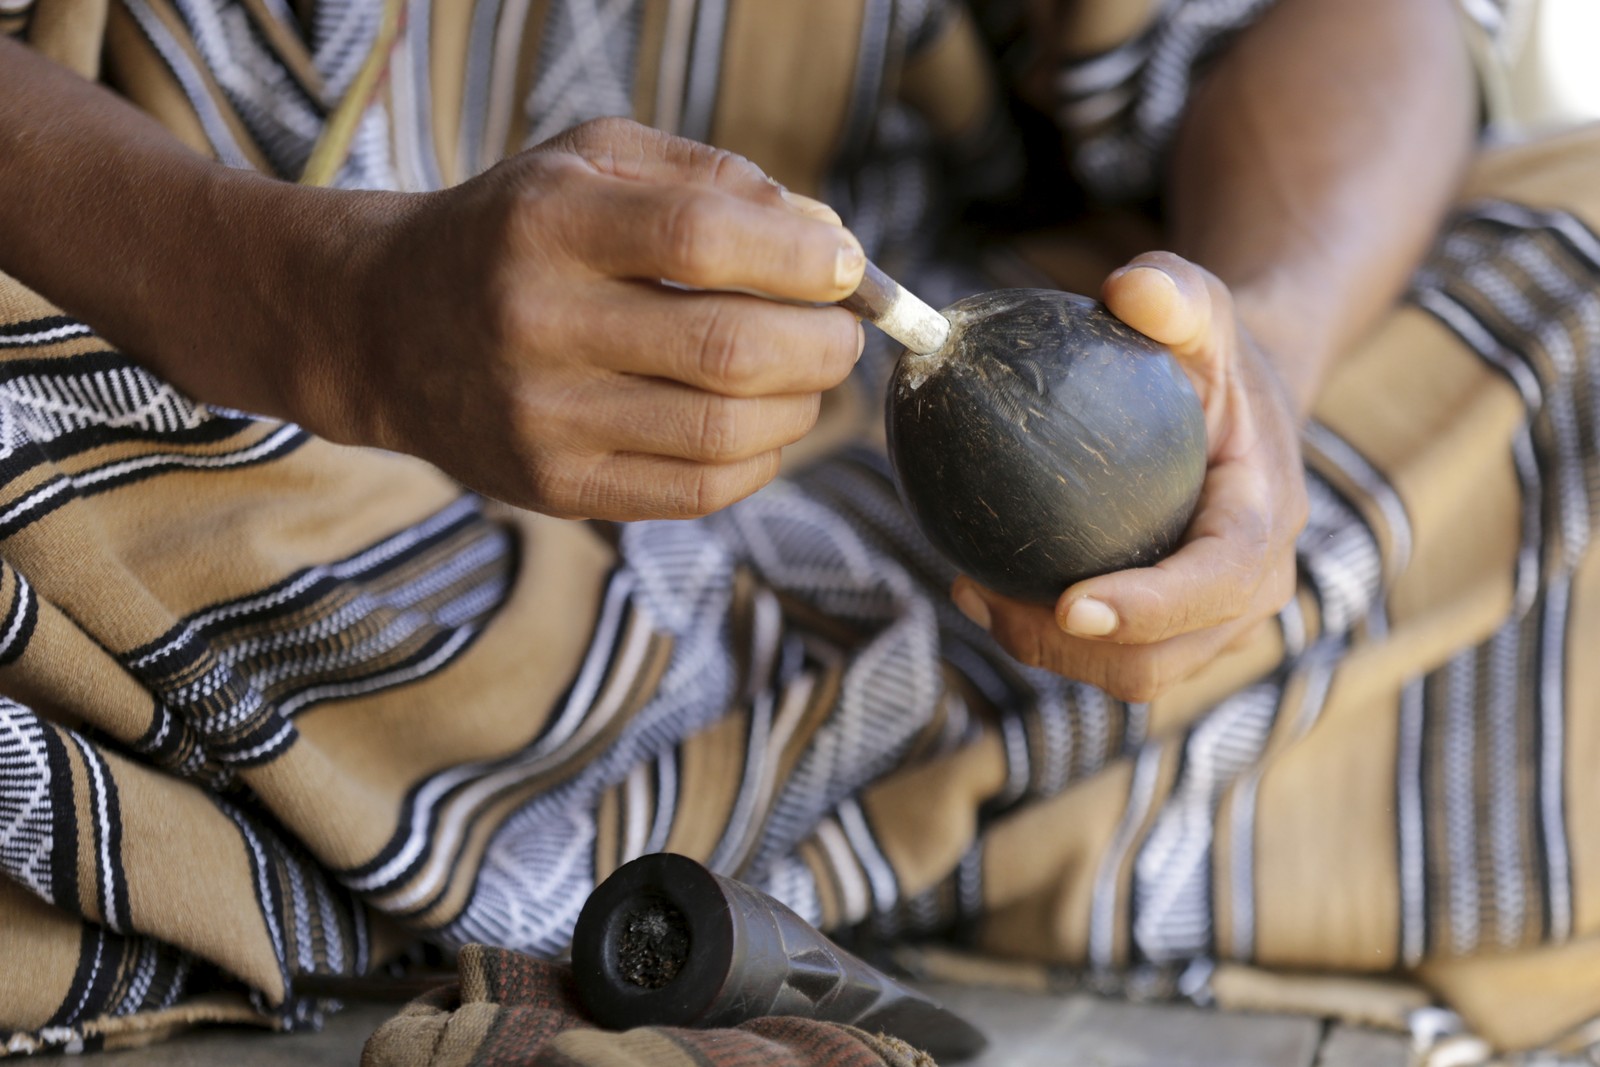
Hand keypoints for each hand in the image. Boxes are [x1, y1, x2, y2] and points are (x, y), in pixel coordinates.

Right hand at [293, 117, 865, 519]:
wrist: (385, 325)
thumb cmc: (513, 232)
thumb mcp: (590, 163)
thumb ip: (711, 177)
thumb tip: (826, 236)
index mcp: (547, 224)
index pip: (703, 239)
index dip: (801, 256)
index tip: (845, 265)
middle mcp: (536, 322)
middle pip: (728, 348)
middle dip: (823, 342)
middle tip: (843, 332)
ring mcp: (542, 418)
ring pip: (724, 431)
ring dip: (802, 405)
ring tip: (807, 377)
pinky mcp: (554, 486)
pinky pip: (695, 490)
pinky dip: (760, 460)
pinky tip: (763, 426)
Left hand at [950, 252, 1307, 702]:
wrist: (1235, 405)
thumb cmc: (1207, 355)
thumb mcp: (1200, 311)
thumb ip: (1174, 290)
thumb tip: (1130, 287)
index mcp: (1261, 522)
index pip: (1217, 583)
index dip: (1149, 610)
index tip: (1070, 605)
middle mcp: (1250, 590)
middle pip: (1164, 659)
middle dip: (1075, 650)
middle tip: (987, 596)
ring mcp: (1212, 622)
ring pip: (1130, 674)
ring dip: (1047, 650)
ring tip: (973, 591)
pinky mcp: (1171, 631)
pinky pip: (1106, 658)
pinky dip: (1042, 636)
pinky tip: (978, 585)